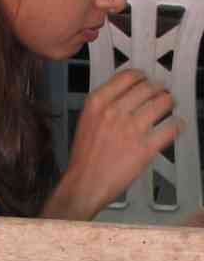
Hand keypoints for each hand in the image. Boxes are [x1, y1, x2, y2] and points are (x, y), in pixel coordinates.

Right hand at [42, 69, 182, 220]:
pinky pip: (171, 128)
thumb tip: (126, 96)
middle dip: (158, 89)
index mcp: (97, 103)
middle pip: (148, 87)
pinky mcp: (145, 148)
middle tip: (161, 94)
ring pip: (163, 103)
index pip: (128, 76)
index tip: (146, 80)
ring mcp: (131, 129)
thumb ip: (103, 106)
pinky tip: (176, 126)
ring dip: (170, 103)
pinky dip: (177, 125)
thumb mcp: (86, 122)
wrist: (84, 184)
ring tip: (170, 106)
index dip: (142, 77)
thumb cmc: (84, 158)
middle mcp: (115, 111)